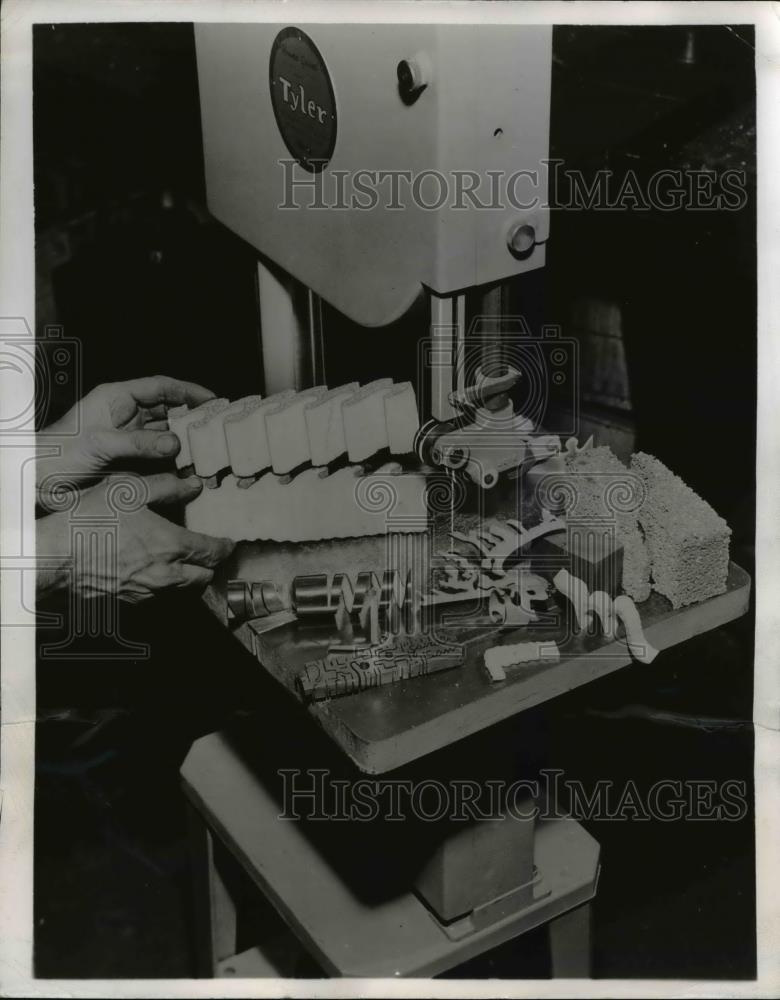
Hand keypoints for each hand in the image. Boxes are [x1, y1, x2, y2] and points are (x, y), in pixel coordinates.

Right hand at [36, 472, 234, 603]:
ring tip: (182, 562)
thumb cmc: (90, 519)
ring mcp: (145, 592)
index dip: (224, 547)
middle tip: (208, 553)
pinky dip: (163, 586)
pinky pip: (156, 597)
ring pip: (181, 591)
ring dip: (188, 578)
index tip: (228, 542)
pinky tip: (151, 572)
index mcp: (171, 545)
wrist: (52, 557)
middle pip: (203, 577)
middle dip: (210, 566)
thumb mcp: (129, 489)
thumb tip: (193, 486)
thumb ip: (166, 487)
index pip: (212, 552)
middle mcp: (164, 574)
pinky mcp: (127, 600)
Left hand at [37, 376, 214, 509]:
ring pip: (165, 433)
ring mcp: (127, 436)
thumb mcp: (100, 444)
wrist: (38, 482)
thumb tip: (174, 443)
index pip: (161, 387)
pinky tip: (189, 468)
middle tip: (218, 426)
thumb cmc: (58, 454)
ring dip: (185, 441)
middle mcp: (124, 414)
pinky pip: (158, 456)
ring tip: (208, 449)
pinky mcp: (127, 459)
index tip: (213, 400)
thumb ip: (138, 442)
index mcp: (116, 398)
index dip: (189, 391)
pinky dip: (174, 461)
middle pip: (168, 409)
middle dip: (193, 416)